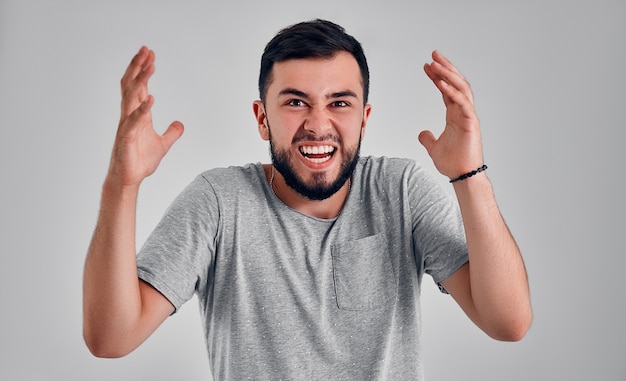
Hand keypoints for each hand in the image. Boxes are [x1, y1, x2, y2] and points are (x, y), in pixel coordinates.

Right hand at [107, 46, 183, 186]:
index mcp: (138, 114)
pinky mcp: (127, 138)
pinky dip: (142, 109)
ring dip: (140, 81)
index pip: (139, 86)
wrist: (129, 179)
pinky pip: (134, 121)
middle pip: (131, 85)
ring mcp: (127, 125)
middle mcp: (130, 116)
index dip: (143, 70)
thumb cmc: (140, 161)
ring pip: (131, 97)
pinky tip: (151, 99)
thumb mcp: (163, 144)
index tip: (150, 54)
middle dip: (138, 66)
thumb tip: (180, 124)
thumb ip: (172, 133)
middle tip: (145, 50)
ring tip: (149, 66)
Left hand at [419, 51, 482, 179]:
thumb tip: (422, 133)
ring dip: (448, 74)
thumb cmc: (452, 162)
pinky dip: (451, 91)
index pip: (446, 90)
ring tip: (436, 62)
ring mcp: (468, 115)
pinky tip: (440, 82)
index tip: (426, 66)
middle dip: (445, 68)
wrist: (462, 175)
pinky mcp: (471, 122)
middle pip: (455, 83)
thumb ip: (428, 138)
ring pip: (460, 88)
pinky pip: (462, 102)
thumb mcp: (434, 147)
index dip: (437, 77)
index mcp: (455, 114)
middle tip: (433, 54)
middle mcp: (463, 112)